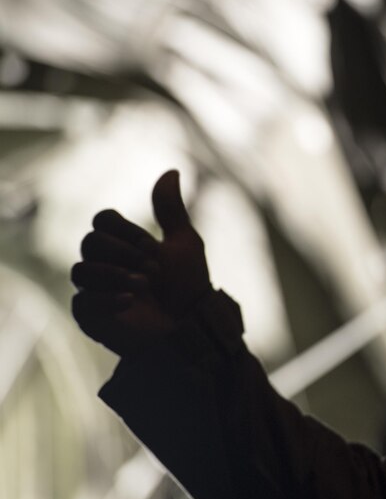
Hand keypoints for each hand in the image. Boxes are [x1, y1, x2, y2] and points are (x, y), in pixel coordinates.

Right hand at [71, 170, 212, 356]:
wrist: (192, 327)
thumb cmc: (189, 286)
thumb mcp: (184, 243)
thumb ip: (171, 210)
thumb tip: (172, 170)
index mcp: (122, 243)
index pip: (103, 219)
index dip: (127, 231)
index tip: (154, 248)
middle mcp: (104, 264)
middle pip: (90, 241)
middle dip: (123, 253)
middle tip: (153, 270)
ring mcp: (94, 290)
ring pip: (80, 269)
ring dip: (115, 275)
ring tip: (144, 287)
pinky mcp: (91, 317)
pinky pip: (80, 301)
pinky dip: (106, 299)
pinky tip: (130, 302)